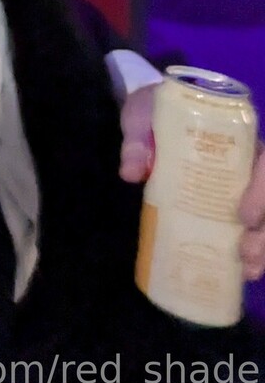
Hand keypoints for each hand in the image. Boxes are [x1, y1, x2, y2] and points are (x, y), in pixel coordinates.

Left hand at [120, 85, 264, 281]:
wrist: (151, 112)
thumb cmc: (154, 112)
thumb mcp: (142, 116)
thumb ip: (137, 140)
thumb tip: (130, 173)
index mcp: (232, 133)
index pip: (263, 159)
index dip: (261, 189)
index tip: (242, 215)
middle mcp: (245, 159)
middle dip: (264, 227)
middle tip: (245, 250)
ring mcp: (241, 181)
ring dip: (263, 243)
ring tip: (248, 269)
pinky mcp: (231, 200)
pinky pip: (252, 225)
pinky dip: (253, 248)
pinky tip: (243, 271)